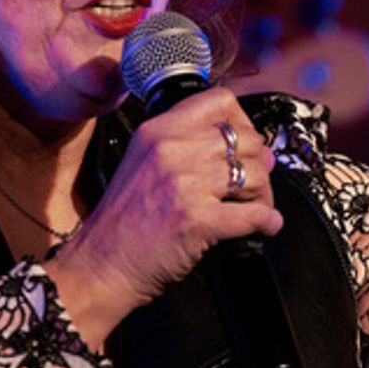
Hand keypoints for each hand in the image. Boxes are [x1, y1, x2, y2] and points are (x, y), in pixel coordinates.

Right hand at [45, 88, 280, 348]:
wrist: (100, 266)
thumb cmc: (124, 223)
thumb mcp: (145, 164)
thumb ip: (193, 150)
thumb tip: (259, 153)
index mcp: (157, 130)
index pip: (219, 102)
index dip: (243, 122)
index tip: (244, 144)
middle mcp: (170, 149)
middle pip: (245, 139)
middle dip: (259, 164)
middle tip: (254, 185)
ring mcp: (184, 183)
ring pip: (254, 174)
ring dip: (263, 194)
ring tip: (254, 207)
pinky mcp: (196, 219)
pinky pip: (254, 214)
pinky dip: (268, 222)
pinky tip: (265, 226)